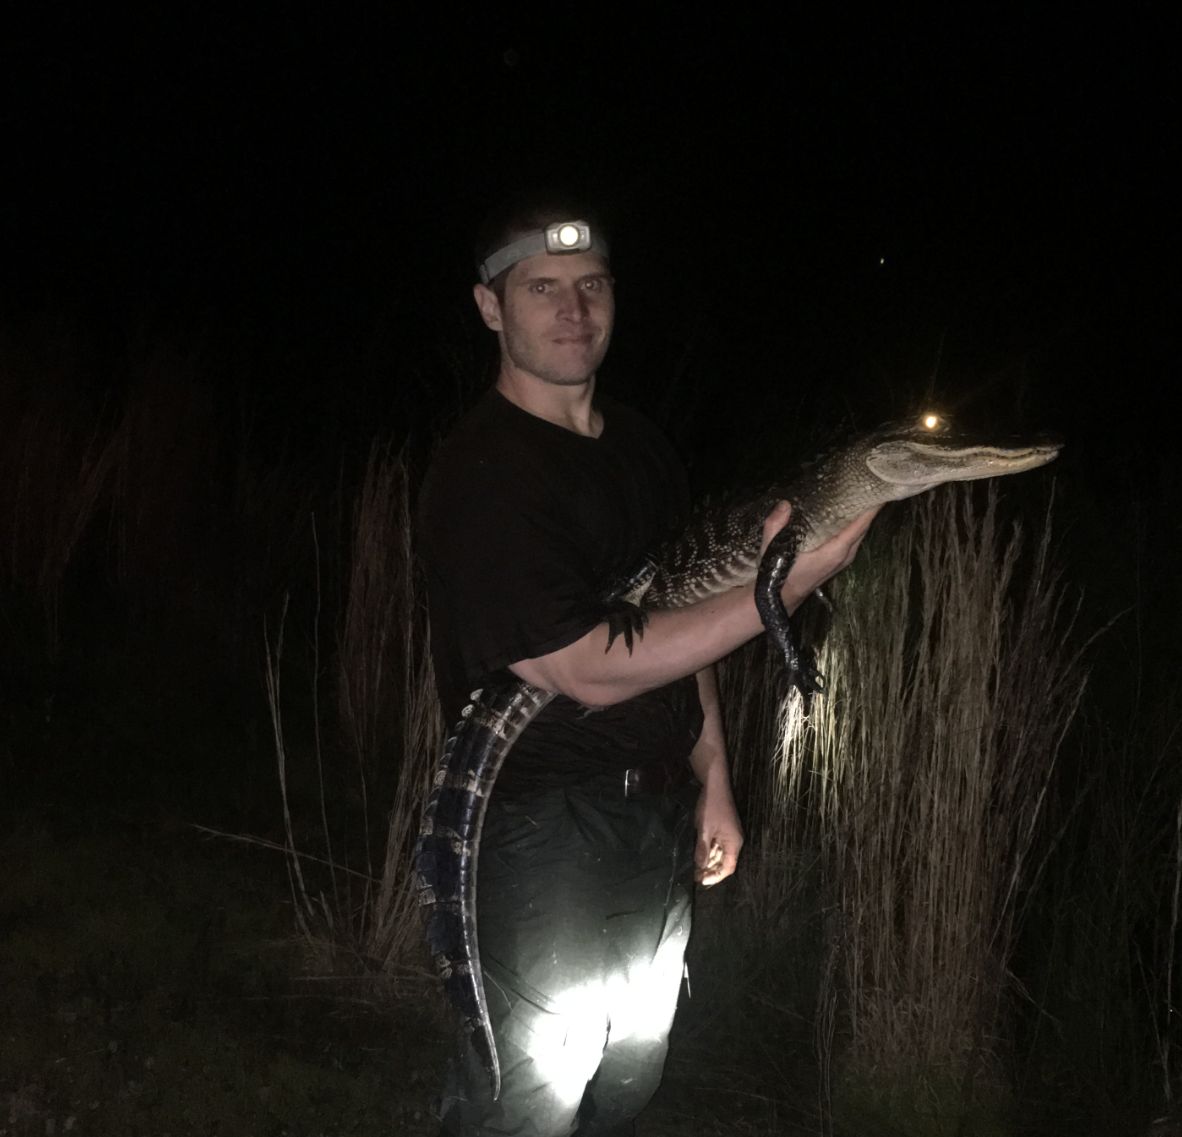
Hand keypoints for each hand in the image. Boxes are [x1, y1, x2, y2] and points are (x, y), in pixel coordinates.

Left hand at [694, 775, 743, 886]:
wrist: (715, 785)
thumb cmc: (711, 807)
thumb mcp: (704, 830)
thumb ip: (702, 850)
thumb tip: (700, 868)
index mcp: (734, 843)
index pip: (728, 868)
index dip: (716, 877)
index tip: (702, 881)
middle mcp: (734, 841)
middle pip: (725, 862)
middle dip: (711, 871)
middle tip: (695, 877)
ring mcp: (729, 835)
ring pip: (720, 854)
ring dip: (709, 862)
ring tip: (695, 870)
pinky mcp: (724, 829)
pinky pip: (718, 846)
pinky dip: (709, 852)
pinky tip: (699, 856)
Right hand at [760, 501, 879, 612]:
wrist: (782, 596)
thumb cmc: (779, 574)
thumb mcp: (771, 549)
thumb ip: (775, 525)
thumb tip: (785, 504)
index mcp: (833, 552)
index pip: (858, 527)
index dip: (870, 509)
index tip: (878, 491)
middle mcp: (844, 556)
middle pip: (864, 528)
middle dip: (868, 507)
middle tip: (869, 483)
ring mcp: (844, 559)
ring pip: (860, 533)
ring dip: (863, 515)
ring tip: (862, 493)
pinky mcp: (840, 559)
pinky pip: (854, 537)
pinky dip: (856, 524)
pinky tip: (850, 511)